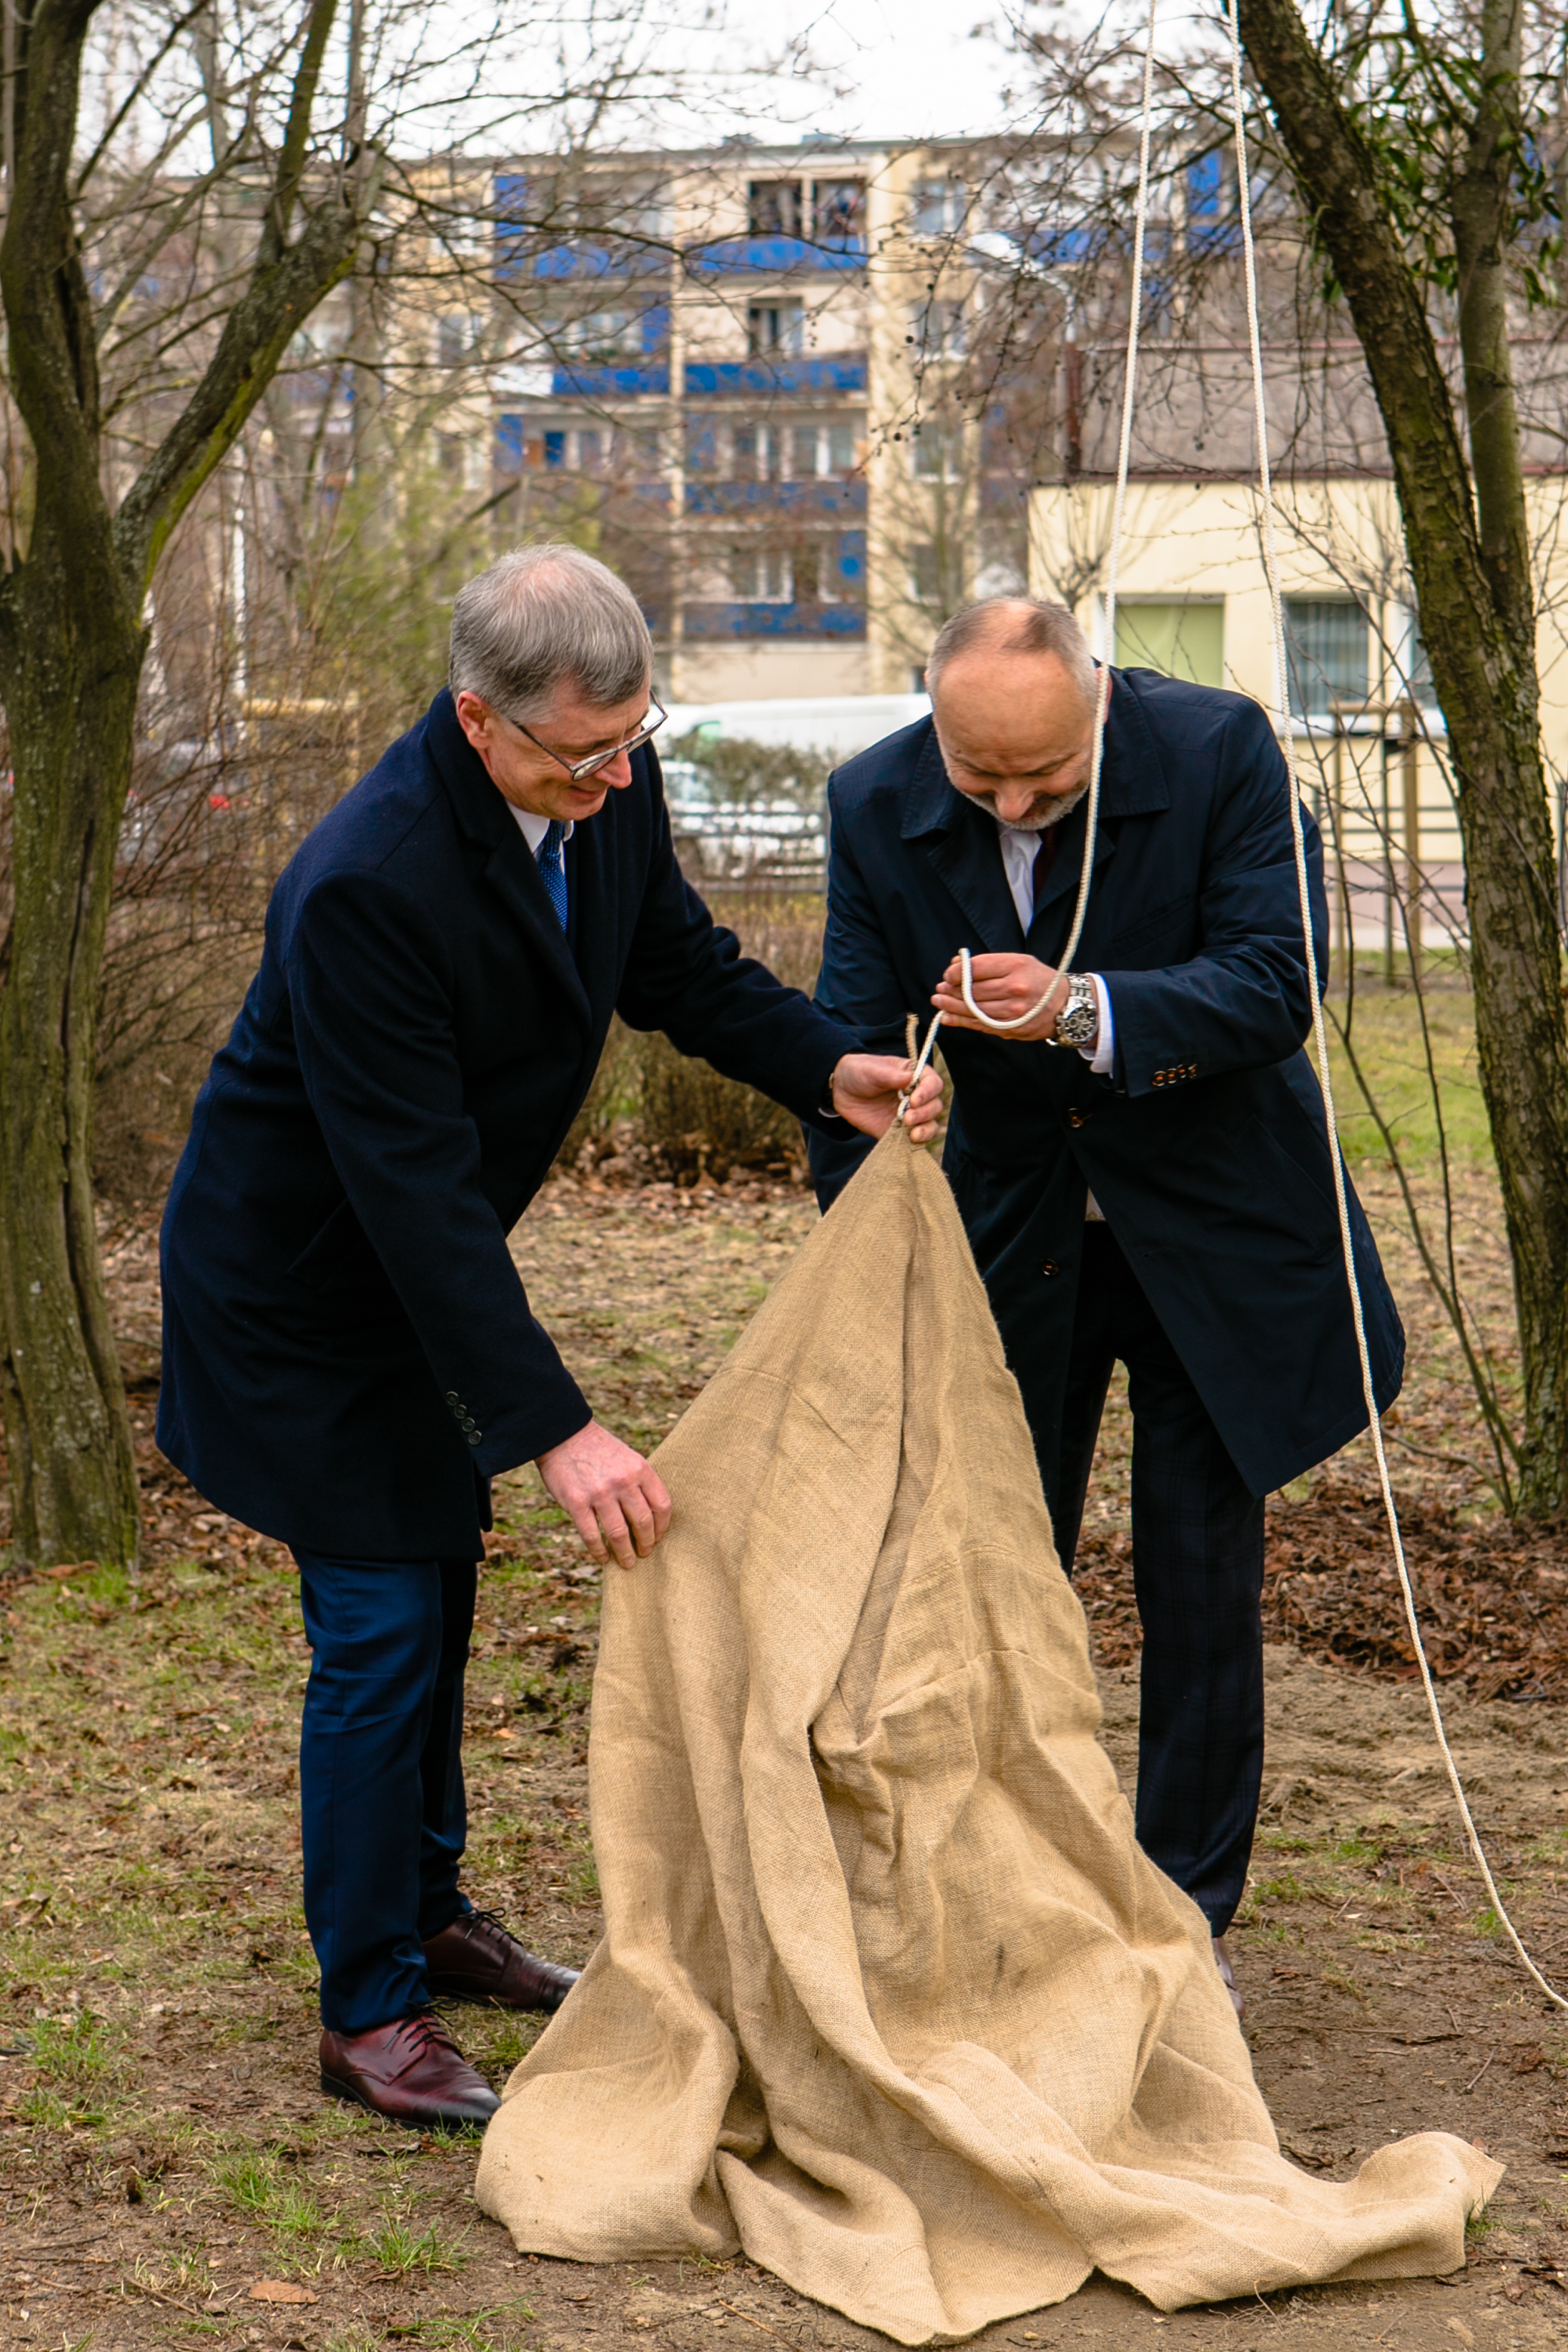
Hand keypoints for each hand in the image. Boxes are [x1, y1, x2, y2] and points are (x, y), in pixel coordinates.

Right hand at [535, 1418, 671, 1570]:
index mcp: (640, 1469)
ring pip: (619, 1534)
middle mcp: (623, 1482)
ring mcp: (600, 1493)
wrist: (563, 1435)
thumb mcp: (628, 1458)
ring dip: (625, 1553)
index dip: (662, 1527)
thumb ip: (640, 1482)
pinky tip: (603, 1557)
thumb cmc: (599, 1450)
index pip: (662, 1505)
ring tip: (627, 1562)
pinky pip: (592, 1536)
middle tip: (644, 1553)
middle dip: (646, 1543)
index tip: (658, 1536)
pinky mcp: (577, 1502)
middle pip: (643, 1523)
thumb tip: (651, 1517)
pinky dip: (599, 1551)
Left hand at [831, 1053, 943, 1144]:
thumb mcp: (871, 1070)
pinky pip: (916, 1139)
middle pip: (935, 1106)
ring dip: (926, 1130)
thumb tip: (910, 1078)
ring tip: (912, 1133)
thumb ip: (891, 1075)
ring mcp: (910, 1115)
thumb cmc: (859, 1073)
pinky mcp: (900, 1131)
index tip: (914, 1100)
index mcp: (915, 1076)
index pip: (933, 1083)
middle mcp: (917, 1096)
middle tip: (907, 1117)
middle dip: (925, 1113)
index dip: (928, 1092)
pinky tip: (909, 1140)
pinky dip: (917, 1142)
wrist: (841, 1091)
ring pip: (931, 1124)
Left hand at [930, 953, 1073, 1044]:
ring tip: (939, 1001)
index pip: (976, 968)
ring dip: (951, 1006)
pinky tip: (947, 1017)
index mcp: (1016, 966)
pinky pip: (980, 1026)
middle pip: (972, 990)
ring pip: (973, 1010)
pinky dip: (960, 1022)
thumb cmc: (1039, 980)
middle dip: (951, 990)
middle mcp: (1015, 988)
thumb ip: (988, 963)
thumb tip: (956, 965)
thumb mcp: (1019, 961)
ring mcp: (1013, 1011)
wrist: (1065, 1005)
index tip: (948, 974)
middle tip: (940, 988)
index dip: (956, 972)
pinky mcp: (1010, 1029)